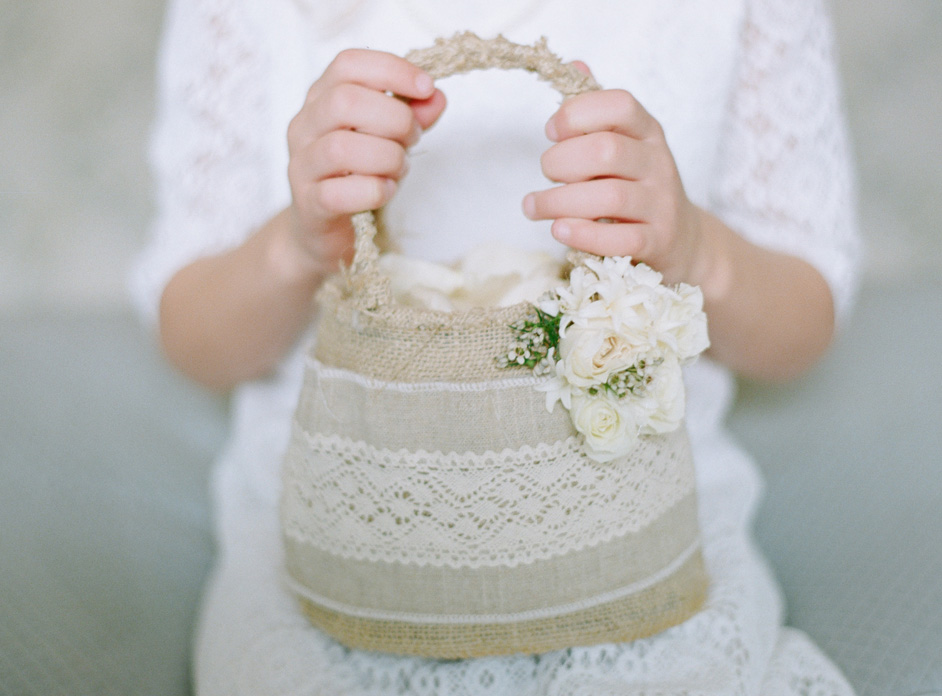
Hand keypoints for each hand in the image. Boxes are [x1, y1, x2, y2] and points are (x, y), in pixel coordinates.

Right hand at [285, 49, 445, 274]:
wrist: (322, 230)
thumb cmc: (356, 176)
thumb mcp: (388, 138)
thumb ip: (411, 115)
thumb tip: (436, 97)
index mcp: (321, 99)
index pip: (348, 64)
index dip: (392, 70)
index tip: (426, 88)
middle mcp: (304, 127)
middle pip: (344, 101)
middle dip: (394, 119)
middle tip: (412, 140)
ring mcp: (302, 166)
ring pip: (342, 148)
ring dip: (386, 158)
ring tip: (398, 169)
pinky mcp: (309, 205)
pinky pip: (339, 193)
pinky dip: (374, 190)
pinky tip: (387, 190)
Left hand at [522, 69, 704, 285]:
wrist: (682, 241)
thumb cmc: (636, 188)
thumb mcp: (624, 145)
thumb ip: (597, 113)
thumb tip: (575, 64)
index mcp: (647, 132)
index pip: (620, 105)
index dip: (578, 113)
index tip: (551, 131)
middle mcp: (658, 164)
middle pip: (607, 151)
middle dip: (562, 161)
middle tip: (545, 174)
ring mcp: (660, 205)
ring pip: (610, 197)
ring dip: (560, 202)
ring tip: (533, 207)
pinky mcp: (657, 242)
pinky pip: (621, 239)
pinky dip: (584, 234)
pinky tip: (558, 229)